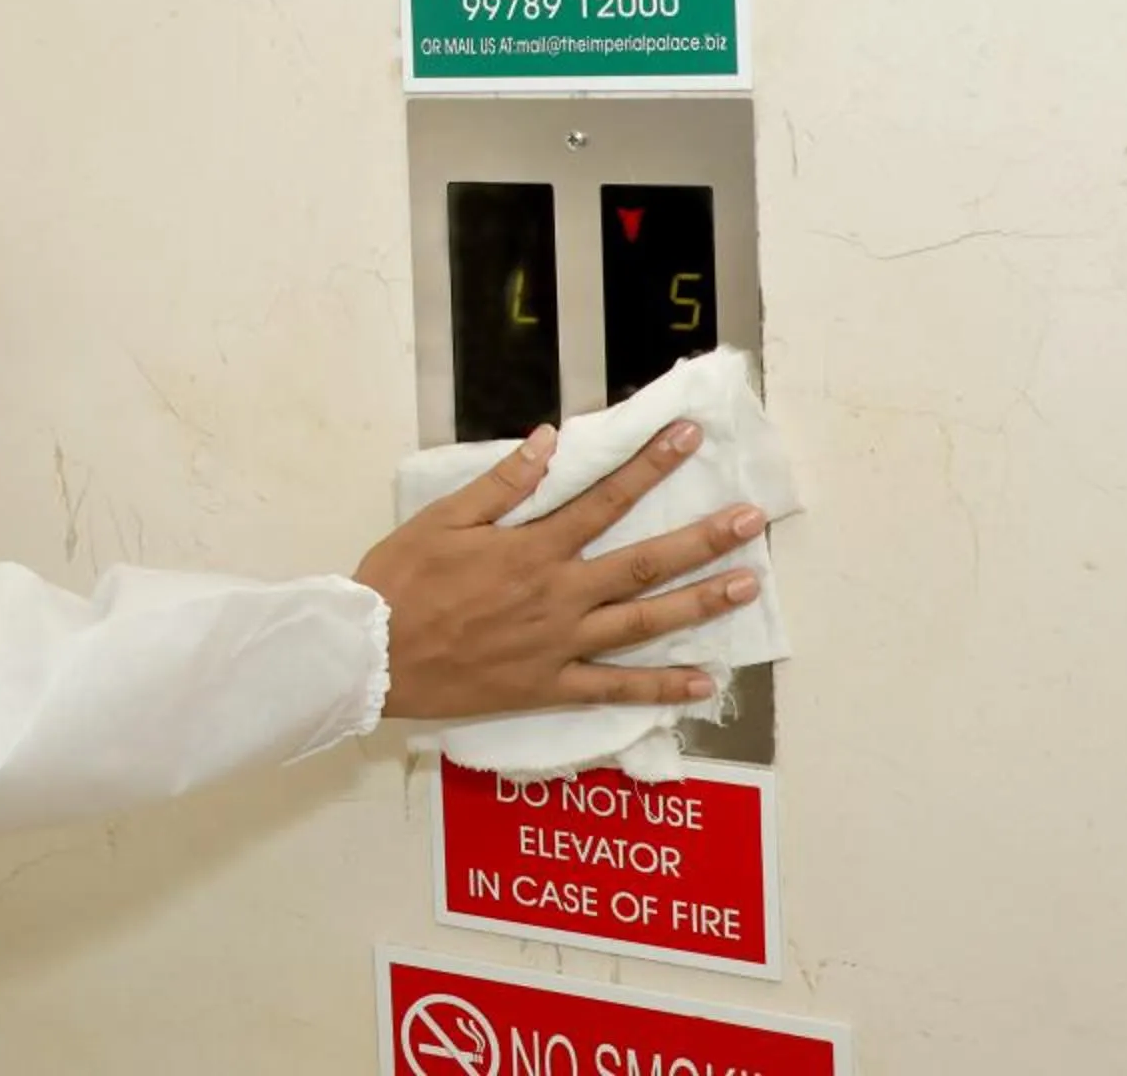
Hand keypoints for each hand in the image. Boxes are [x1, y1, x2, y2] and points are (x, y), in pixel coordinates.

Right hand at [354, 421, 766, 721]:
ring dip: (699, 603)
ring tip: (746, 585)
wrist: (373, 657)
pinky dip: (661, 686)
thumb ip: (501, 483)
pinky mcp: (550, 685)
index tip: (690, 438)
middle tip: (752, 521)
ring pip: (643, 623)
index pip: (605, 499)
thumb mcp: (442, 519)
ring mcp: (560, 644)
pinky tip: (704, 681)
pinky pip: (615, 687)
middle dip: (702, 538)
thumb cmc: (402, 582)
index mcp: (532, 548)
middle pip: (644, 564)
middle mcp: (558, 595)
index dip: (650, 466)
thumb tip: (550, 441)